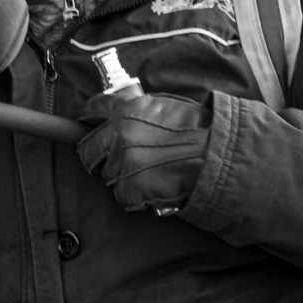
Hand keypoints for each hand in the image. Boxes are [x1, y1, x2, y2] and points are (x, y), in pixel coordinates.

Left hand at [77, 91, 212, 213]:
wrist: (217, 155)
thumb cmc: (200, 130)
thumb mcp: (165, 107)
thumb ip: (139, 108)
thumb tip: (124, 109)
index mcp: (127, 109)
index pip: (94, 109)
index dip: (89, 118)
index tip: (85, 123)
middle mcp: (119, 134)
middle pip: (88, 150)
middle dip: (98, 156)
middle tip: (111, 161)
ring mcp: (123, 162)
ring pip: (108, 175)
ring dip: (123, 177)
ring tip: (148, 174)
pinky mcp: (131, 187)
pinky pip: (123, 196)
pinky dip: (136, 196)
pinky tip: (153, 188)